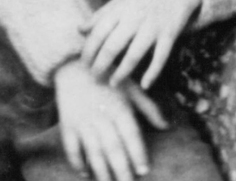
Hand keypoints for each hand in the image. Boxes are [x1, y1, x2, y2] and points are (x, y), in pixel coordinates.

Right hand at [53, 59, 164, 180]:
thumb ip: (149, 109)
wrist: (75, 65)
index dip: (137, 153)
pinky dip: (77, 162)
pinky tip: (85, 174)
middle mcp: (102, 116)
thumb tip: (167, 126)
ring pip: (93, 151)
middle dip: (121, 169)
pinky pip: (72, 148)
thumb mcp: (132, 88)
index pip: (130, 134)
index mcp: (120, 107)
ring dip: (101, 171)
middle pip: (112, 147)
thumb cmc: (109, 77)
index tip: (144, 171)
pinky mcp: (67, 125)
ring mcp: (83, 122)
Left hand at [79, 0, 201, 86]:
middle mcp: (136, 16)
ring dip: (122, 72)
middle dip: (100, 65)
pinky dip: (153, 72)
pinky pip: (161, 56)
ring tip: (113, 83)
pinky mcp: (170, 33)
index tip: (84, 63)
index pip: (99, 31)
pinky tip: (144, 85)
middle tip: (94, 77)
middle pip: (113, 46)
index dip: (89, 50)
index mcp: (122, 6)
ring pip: (135, 54)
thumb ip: (102, 14)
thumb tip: (80, 30)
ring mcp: (154, 25)